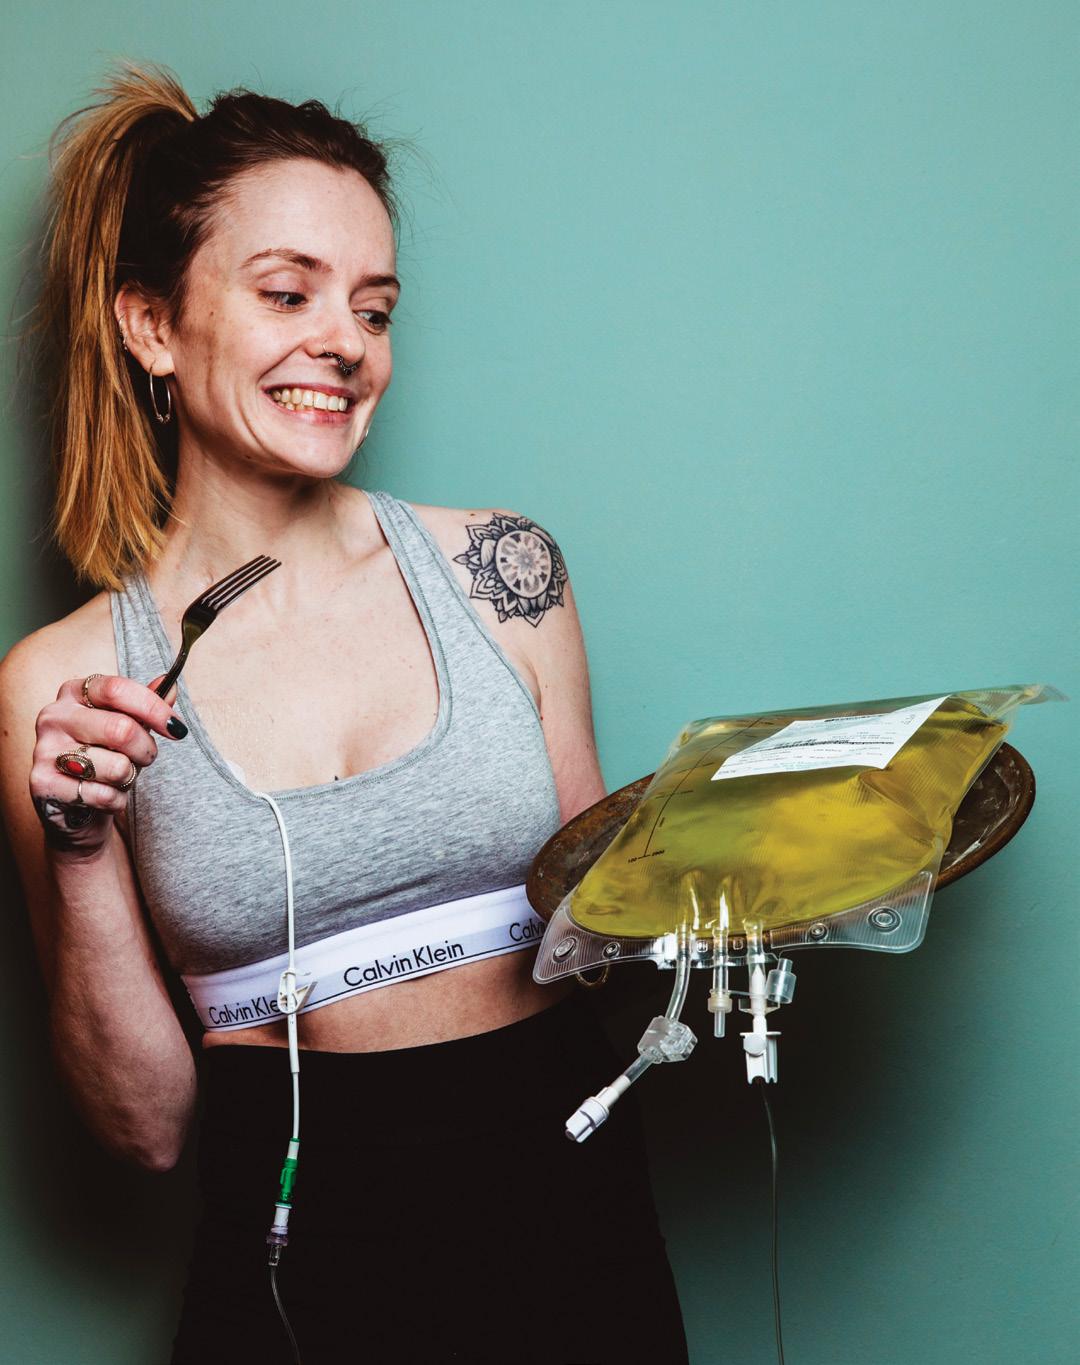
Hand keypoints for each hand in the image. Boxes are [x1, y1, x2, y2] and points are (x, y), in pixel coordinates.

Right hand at [29, 673, 185, 856]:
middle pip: (121, 729)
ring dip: (129, 778)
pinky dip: (115, 800)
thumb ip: (146, 706)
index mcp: (73, 693)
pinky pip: (103, 794)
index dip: (153, 708)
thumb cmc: (103, 757)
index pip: (117, 690)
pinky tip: (103, 796)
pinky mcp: (43, 783)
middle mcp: (54, 716)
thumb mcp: (126, 726)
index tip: (175, 728)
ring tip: (117, 778)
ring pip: (117, 766)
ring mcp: (44, 749)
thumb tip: (171, 684)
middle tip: (145, 758)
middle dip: (146, 750)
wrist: (73, 805)